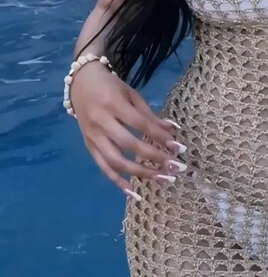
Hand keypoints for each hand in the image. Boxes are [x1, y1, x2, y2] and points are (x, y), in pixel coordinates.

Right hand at [70, 61, 185, 198]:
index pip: (140, 124)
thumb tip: (172, 130)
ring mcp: (92, 136)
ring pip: (115, 161)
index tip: (178, 147)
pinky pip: (103, 167)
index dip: (159, 137)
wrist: (79, 83)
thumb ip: (150, 115)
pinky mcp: (88, 146)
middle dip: (154, 158)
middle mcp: (100, 122)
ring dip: (140, 173)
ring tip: (162, 180)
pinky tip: (133, 193)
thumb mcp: (131, 94)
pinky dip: (117, 181)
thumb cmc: (110, 86)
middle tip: (176, 167)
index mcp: (113, 104)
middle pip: (129, 145)